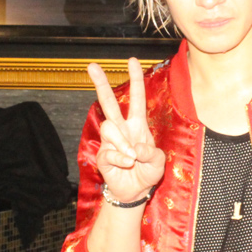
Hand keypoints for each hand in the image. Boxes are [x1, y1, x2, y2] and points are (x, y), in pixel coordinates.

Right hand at [88, 58, 165, 203]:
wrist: (136, 192)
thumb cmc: (147, 172)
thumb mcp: (158, 162)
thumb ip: (151, 153)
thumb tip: (135, 150)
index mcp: (137, 125)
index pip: (136, 98)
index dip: (135, 79)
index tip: (132, 60)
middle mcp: (122, 129)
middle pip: (108, 102)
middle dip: (101, 83)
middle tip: (92, 66)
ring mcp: (110, 141)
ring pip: (109, 128)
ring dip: (122, 143)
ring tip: (132, 158)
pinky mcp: (103, 155)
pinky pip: (109, 152)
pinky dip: (120, 159)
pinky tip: (126, 165)